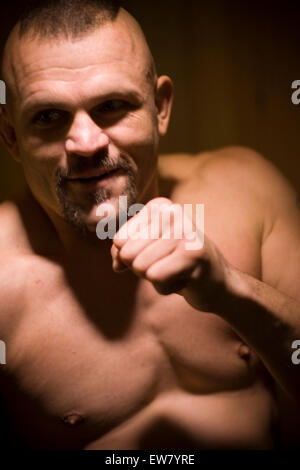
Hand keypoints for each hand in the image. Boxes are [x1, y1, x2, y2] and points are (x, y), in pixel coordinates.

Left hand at [111, 197, 227, 310]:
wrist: (216, 283)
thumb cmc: (175, 265)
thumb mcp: (144, 252)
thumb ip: (122, 252)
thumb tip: (117, 264)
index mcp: (159, 207)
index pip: (119, 240)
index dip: (130, 257)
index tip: (157, 255)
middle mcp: (172, 212)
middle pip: (128, 253)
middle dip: (142, 269)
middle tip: (168, 265)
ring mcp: (185, 231)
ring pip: (140, 266)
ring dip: (155, 278)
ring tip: (177, 271)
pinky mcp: (193, 253)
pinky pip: (155, 277)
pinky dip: (165, 287)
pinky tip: (184, 280)